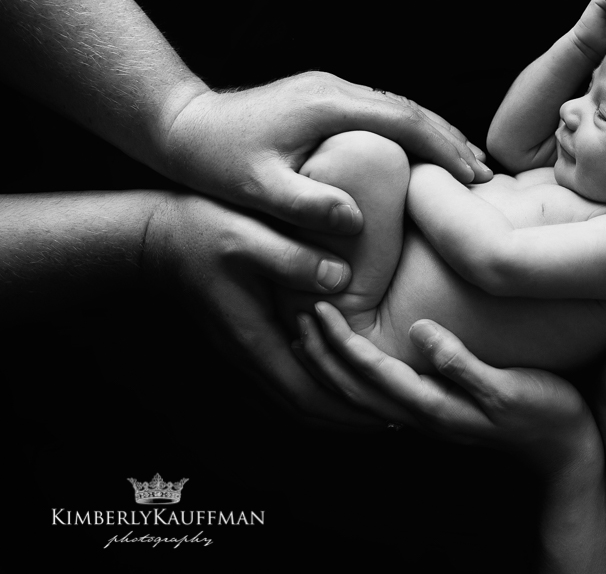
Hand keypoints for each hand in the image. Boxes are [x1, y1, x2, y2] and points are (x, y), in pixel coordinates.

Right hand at [142, 193, 385, 429]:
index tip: (396, 411)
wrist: (158, 237)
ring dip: (342, 404)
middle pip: (310, 409)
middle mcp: (253, 358)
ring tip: (386, 400)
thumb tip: (342, 278)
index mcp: (255, 342)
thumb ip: (293, 258)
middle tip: (405, 414)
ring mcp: (251, 352)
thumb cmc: (201, 233)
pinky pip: (294, 377)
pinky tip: (350, 370)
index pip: (310, 398)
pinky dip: (325, 384)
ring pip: (301, 397)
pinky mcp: (253, 339)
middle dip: (356, 415)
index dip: (353, 408)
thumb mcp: (247, 237)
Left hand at [160, 71, 490, 233]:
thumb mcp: (256, 188)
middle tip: (484, 175)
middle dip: (451, 140)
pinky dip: (410, 132)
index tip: (473, 178)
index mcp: (328, 105)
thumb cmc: (215, 159)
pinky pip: (381, 111)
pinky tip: (420, 155)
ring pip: (399, 107)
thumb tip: (357, 222)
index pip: (404, 122)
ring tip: (465, 166)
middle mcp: (335, 88)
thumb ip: (306, 204)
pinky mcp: (323, 96)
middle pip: (411, 109)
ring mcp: (329, 89)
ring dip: (435, 134)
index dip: (444, 149)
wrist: (180, 123)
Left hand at [297, 302, 600, 473]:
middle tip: (298, 316)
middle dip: (322, 354)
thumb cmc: (545, 415)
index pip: (370, 372)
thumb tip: (420, 331)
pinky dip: (356, 375)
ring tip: (311, 337)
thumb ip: (462, 363)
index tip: (317, 309)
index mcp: (433, 406)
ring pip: (362, 394)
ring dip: (332, 366)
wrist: (566, 450)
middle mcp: (422, 414)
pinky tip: (355, 360)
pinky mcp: (439, 409)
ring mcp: (429, 415)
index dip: (340, 341)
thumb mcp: (507, 388)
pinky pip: (382, 394)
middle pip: (354, 388)